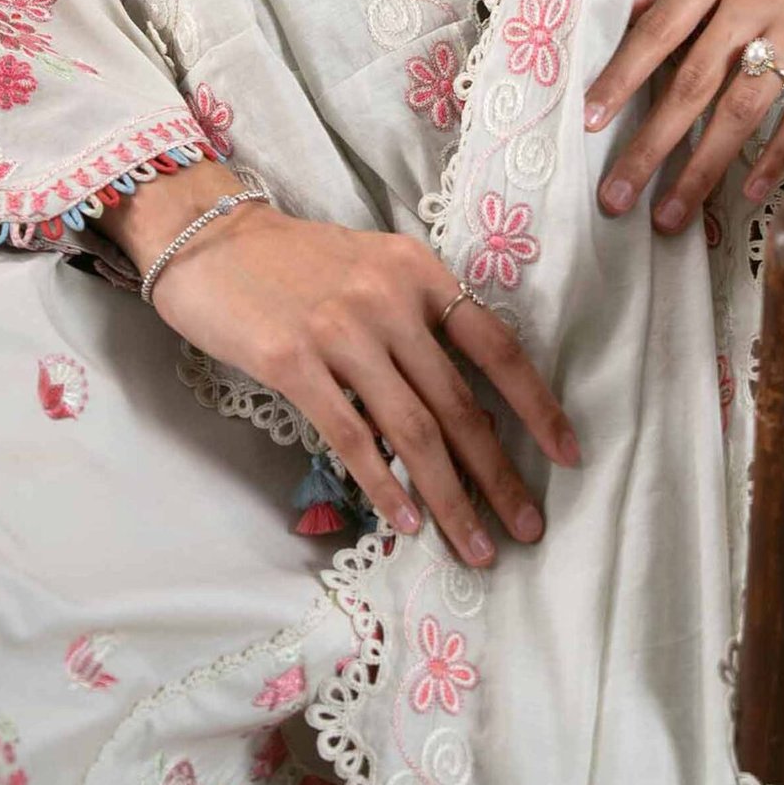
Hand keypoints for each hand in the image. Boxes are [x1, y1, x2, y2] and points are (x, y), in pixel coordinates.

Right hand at [102, 172, 581, 568]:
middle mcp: (390, 299)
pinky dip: (385, 485)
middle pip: (460, 403)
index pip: (496, 346)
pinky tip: (407, 522)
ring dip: (451, 497)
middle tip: (527, 528)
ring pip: (414, 431)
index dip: (537, 405)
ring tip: (476, 545)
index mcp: (420, 272)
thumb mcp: (376, 269)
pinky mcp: (292, 362)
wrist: (214, 238)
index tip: (569, 455)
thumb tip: (469, 407)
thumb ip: (421, 323)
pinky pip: (351, 436)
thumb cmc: (300, 263)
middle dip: (501, 474)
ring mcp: (341, 331)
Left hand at [581, 0, 783, 230]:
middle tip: (616, 198)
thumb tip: (636, 15)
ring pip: (744, 106)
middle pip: (693, 80)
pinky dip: (777, 153)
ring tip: (673, 215)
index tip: (587, 121)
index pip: (660, 31)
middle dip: (651, 145)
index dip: (621, 77)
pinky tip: (751, 191)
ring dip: (704, 166)